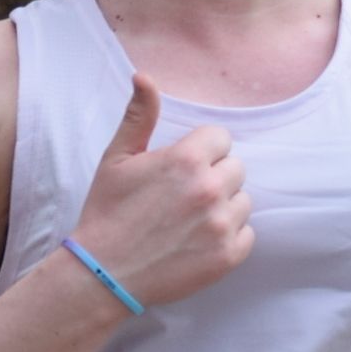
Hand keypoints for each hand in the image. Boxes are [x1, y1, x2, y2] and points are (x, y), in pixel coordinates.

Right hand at [65, 73, 253, 306]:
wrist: (103, 274)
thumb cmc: (107, 213)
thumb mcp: (116, 159)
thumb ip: (139, 116)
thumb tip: (145, 77)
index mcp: (186, 160)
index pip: (221, 139)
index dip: (201, 152)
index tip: (181, 170)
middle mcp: (210, 189)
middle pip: (236, 168)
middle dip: (215, 177)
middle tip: (184, 197)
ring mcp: (221, 224)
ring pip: (243, 201)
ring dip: (223, 207)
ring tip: (190, 220)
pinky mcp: (228, 256)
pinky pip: (247, 234)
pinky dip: (229, 237)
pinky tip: (199, 241)